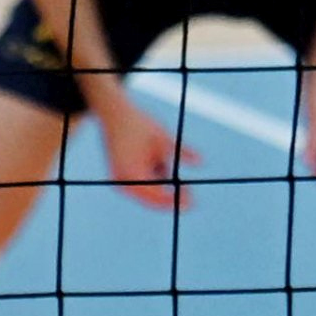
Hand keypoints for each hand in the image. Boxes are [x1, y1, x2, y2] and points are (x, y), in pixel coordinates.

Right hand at [98, 96, 199, 212]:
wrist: (114, 113)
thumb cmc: (140, 124)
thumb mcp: (164, 137)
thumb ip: (182, 151)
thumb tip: (201, 161)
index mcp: (132, 174)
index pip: (156, 196)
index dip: (174, 200)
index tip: (191, 202)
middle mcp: (122, 181)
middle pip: (150, 199)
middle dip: (170, 198)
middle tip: (190, 196)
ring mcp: (119, 180)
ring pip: (146, 193)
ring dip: (162, 188)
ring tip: (178, 181)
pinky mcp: (119, 175)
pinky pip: (140, 184)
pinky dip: (153, 179)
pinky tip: (161, 167)